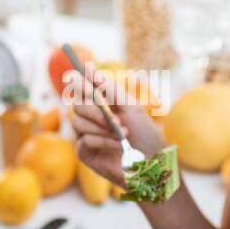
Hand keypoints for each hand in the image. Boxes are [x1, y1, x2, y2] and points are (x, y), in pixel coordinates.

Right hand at [66, 62, 164, 188]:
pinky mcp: (85, 153)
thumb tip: (88, 66)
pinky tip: (117, 146)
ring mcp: (86, 136)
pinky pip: (84, 140)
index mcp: (102, 105)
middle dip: (96, 111)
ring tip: (122, 135)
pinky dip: (102, 140)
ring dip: (102, 128)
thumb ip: (107, 88)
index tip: (78, 76)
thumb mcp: (129, 106)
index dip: (78, 82)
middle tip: (115, 120)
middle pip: (77, 106)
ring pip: (78, 123)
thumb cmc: (144, 134)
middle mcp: (91, 119)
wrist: (152, 162)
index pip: (83, 89)